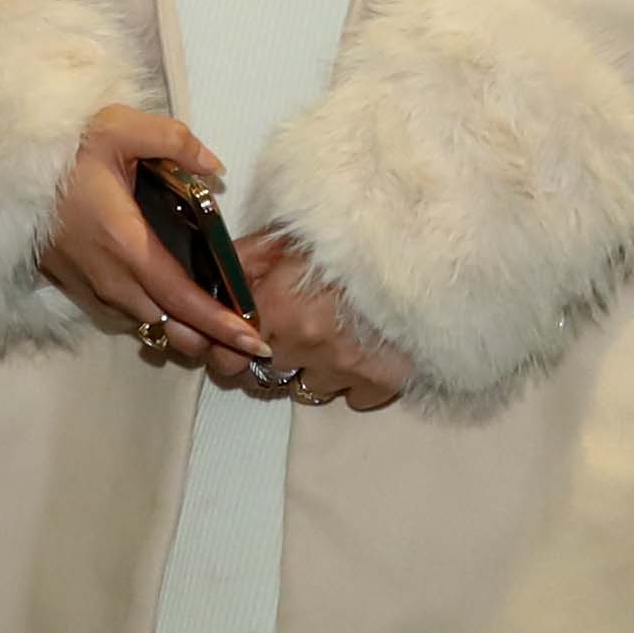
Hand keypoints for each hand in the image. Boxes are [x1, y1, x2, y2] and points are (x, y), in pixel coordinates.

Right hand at [41, 108, 257, 367]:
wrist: (1, 169)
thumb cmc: (62, 149)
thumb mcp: (118, 126)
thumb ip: (175, 142)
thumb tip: (215, 169)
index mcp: (125, 244)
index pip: (182, 298)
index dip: (220, 322)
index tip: (253, 340)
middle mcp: (108, 276)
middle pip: (169, 323)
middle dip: (211, 337)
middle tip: (249, 342)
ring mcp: (89, 286)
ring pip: (146, 322)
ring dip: (183, 331)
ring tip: (219, 328)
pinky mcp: (74, 285)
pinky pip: (124, 313)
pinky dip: (154, 318)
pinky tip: (173, 306)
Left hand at [232, 232, 411, 411]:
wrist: (420, 245)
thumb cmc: (349, 235)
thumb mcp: (287, 234)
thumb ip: (242, 261)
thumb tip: (213, 285)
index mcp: (276, 307)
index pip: (226, 357)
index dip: (230, 350)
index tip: (242, 340)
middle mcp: (305, 344)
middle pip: (266, 377)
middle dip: (274, 356)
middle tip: (294, 328)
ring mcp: (343, 367)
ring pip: (309, 389)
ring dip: (314, 369)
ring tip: (334, 334)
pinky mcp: (381, 381)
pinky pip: (353, 398)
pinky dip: (354, 380)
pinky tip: (362, 349)